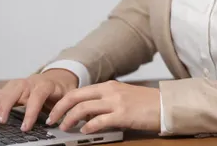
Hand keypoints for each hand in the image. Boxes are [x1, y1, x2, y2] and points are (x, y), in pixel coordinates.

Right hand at [0, 69, 78, 131]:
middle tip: (2, 122)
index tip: (25, 128)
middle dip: (7, 105)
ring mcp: (20, 83)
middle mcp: (31, 82)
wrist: (59, 76)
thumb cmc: (61, 89)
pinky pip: (0, 91)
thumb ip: (63, 108)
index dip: (31, 112)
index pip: (37, 96)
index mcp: (46, 84)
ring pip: (5, 89)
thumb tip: (58, 122)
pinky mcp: (13, 87)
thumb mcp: (67, 97)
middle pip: (16, 89)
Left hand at [46, 80, 160, 133]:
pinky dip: (88, 126)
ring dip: (70, 118)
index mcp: (108, 86)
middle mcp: (109, 91)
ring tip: (64, 127)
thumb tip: (86, 114)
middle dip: (61, 108)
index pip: (79, 91)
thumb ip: (104, 102)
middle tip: (51, 120)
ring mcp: (116, 102)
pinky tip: (84, 131)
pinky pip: (100, 120)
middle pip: (77, 96)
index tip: (54, 111)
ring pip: (84, 108)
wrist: (164, 104)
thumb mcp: (121, 97)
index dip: (64, 101)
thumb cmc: (144, 103)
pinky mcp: (123, 114)